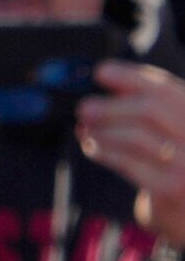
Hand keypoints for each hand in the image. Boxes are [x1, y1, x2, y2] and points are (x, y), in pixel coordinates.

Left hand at [78, 60, 184, 244]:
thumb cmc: (181, 170)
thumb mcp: (175, 134)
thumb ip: (151, 111)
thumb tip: (107, 87)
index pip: (168, 89)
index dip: (132, 77)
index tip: (102, 72)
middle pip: (152, 109)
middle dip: (112, 105)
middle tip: (84, 107)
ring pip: (138, 135)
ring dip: (103, 129)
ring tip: (85, 127)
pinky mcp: (172, 188)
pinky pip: (129, 163)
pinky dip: (104, 150)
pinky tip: (91, 145)